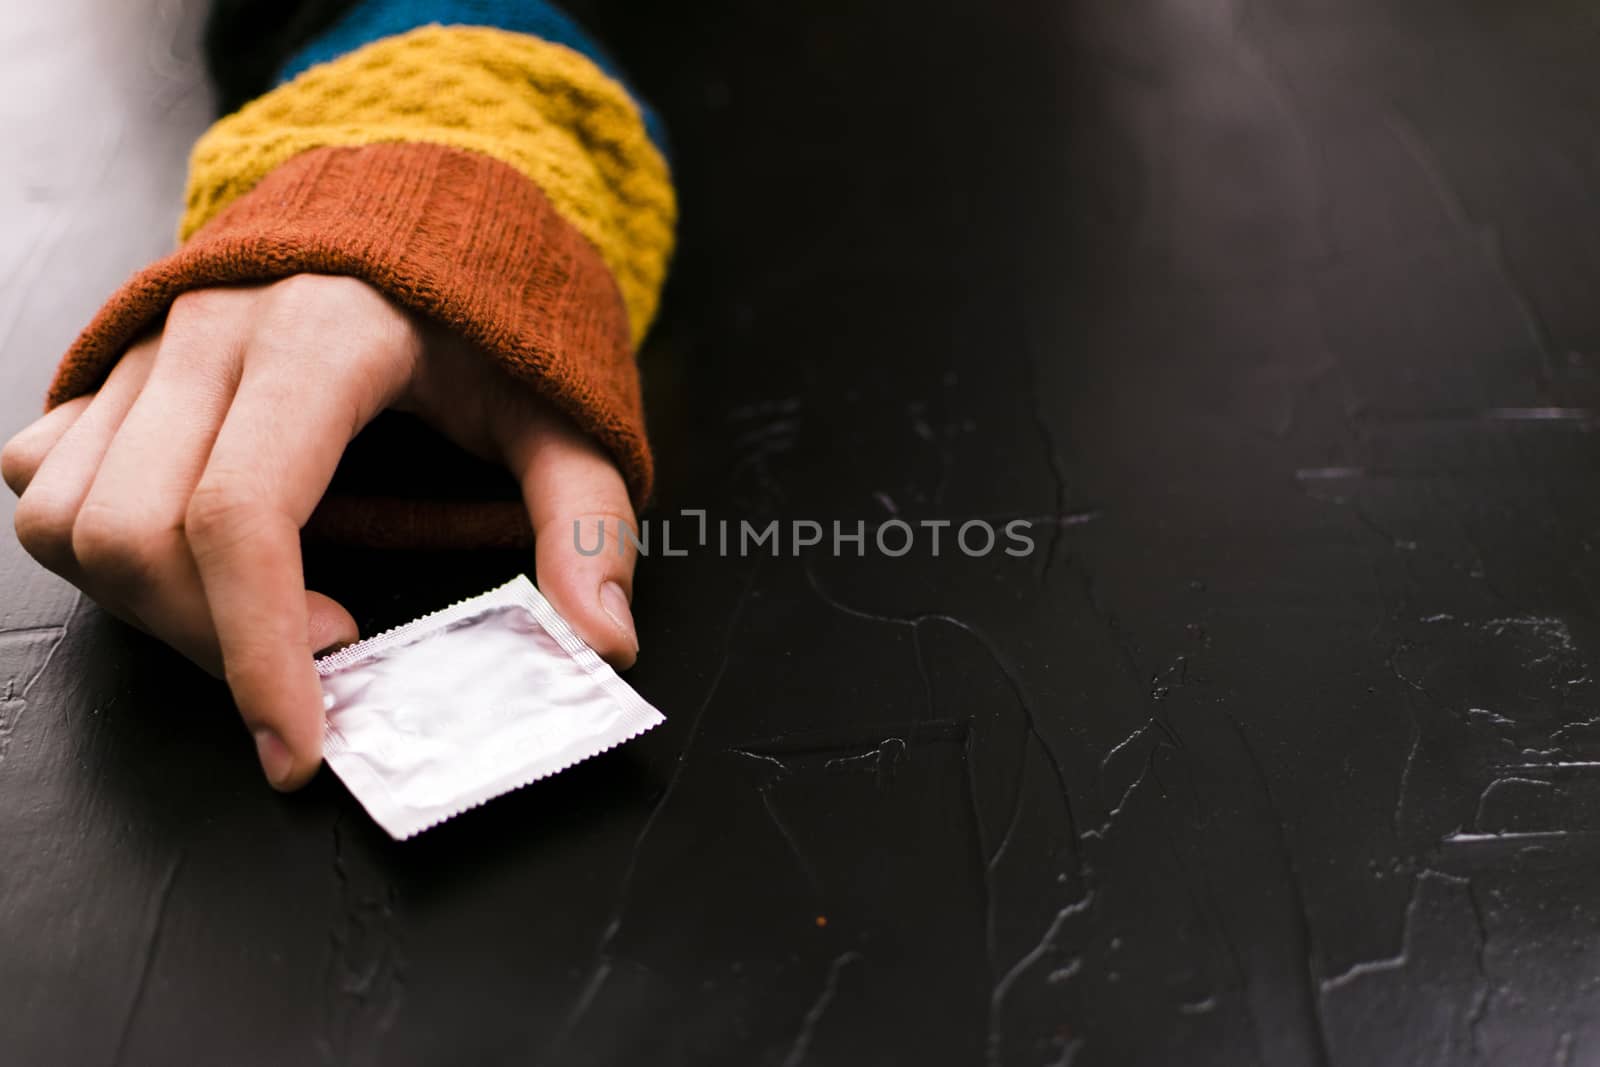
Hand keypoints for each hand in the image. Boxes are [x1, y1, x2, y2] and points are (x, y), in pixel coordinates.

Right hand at [1, 275, 639, 789]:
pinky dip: (97, 549)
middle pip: (138, 534)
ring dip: (150, 610)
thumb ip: (585, 518)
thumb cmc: (487, 307)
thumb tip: (600, 641)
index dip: (259, 652)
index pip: (242, 515)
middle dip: (212, 648)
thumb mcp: (561, 404)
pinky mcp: (112, 363)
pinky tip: (191, 562)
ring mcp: (147, 342)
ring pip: (69, 518)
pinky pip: (45, 480)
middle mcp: (209, 328)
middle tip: (310, 681)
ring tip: (257, 621)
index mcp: (322, 332)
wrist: (416, 192)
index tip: (299, 746)